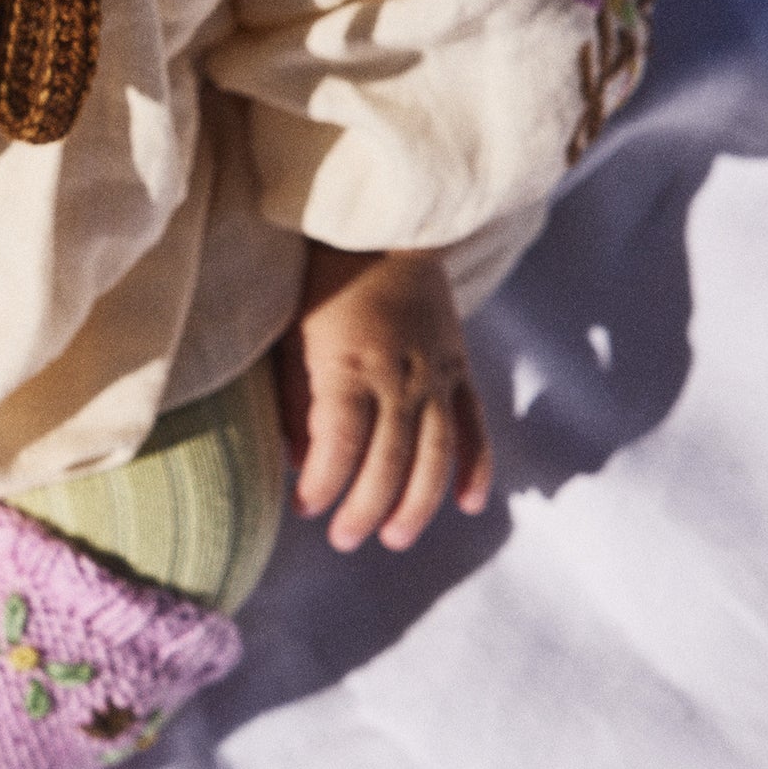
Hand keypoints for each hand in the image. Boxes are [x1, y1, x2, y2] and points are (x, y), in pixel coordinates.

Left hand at [274, 243, 492, 551]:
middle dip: (366, 508)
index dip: (323, 484)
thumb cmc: (322, 285)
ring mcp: (437, 374)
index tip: (304, 508)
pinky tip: (466, 504)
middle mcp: (399, 376)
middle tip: (344, 540)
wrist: (384, 228)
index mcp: (350, 366)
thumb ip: (296, 404)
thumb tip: (299, 463)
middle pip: (390, 461)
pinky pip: (474, 425)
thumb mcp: (292, 340)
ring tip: (394, 538)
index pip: (340, 445)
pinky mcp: (460, 367)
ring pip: (435, 455)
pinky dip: (475, 467)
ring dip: (417, 504)